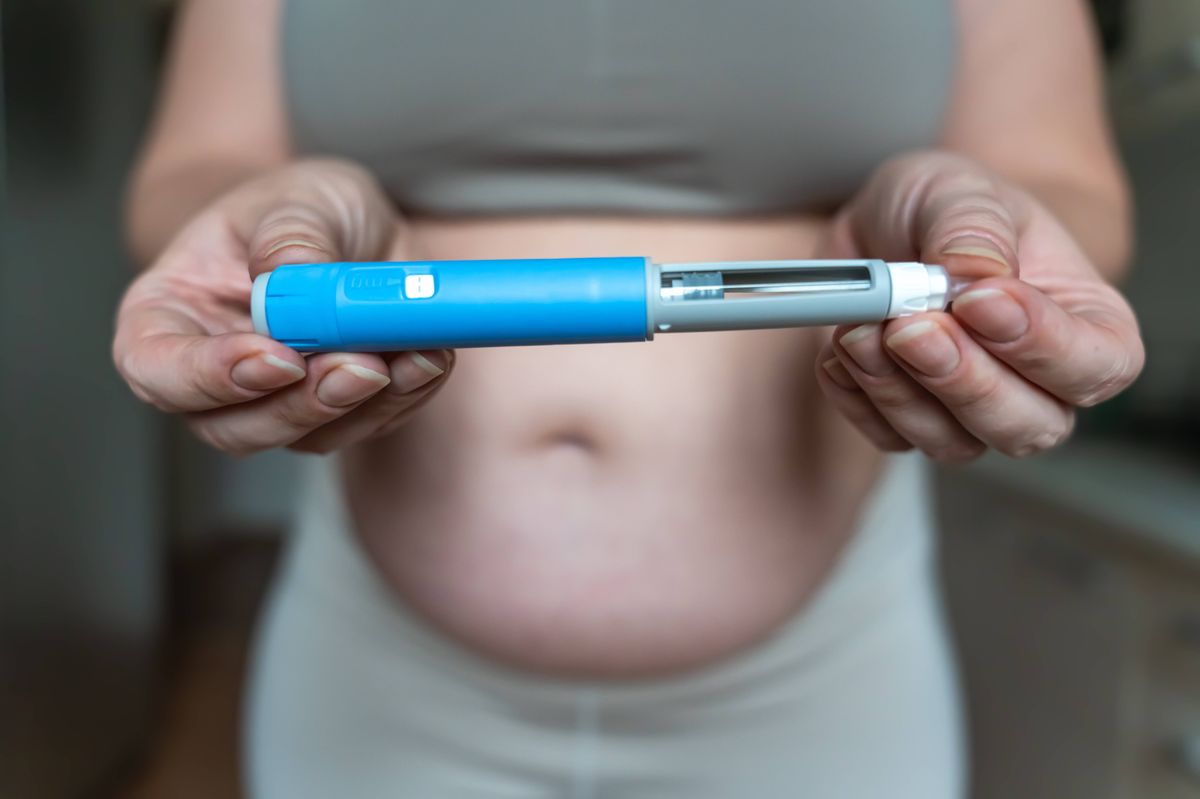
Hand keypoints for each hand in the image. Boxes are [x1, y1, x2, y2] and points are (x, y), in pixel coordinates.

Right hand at [114, 159, 452, 454]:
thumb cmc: (294, 210)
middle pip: (234, 427)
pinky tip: (428, 358)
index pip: (158, 370)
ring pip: (308, 438)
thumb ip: (290, 236)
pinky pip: (368, 425)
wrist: (343, 226)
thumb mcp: (294, 198)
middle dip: (303, 405)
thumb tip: (294, 278)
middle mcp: (212, 377)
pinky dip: (404, 398)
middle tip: (360, 368)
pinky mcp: (338, 414)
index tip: (279, 358)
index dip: (211, 377)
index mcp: (166, 318)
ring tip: (410, 358)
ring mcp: (275, 404)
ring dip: (365, 407)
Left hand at [814, 151, 1143, 461]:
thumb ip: (973, 228)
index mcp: (1088, 324)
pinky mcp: (907, 422)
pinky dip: (856, 398)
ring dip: (898, 391)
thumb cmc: (948, 209)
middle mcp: (1039, 385)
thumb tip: (974, 272)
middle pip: (1027, 426)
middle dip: (962, 381)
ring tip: (859, 327)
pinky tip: (840, 346)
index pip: (1096, 366)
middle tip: (909, 327)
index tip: (978, 300)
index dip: (1042, 346)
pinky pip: (888, 437)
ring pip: (952, 442)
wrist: (888, 227)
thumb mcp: (960, 190)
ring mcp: (971, 414)